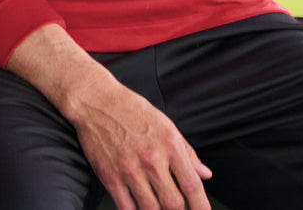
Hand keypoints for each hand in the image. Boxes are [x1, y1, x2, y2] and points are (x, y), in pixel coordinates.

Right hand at [6, 25, 211, 209]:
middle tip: (180, 208)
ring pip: (151, 209)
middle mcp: (152, 159)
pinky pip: (127, 208)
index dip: (202, 206)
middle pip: (173, 203)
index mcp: (170, 145)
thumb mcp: (167, 126)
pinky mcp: (110, 178)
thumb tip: (204, 173)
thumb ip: (187, 153)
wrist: (97, 103)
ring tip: (160, 207)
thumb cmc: (133, 111)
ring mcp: (130, 171)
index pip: (192, 184)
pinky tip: (140, 208)